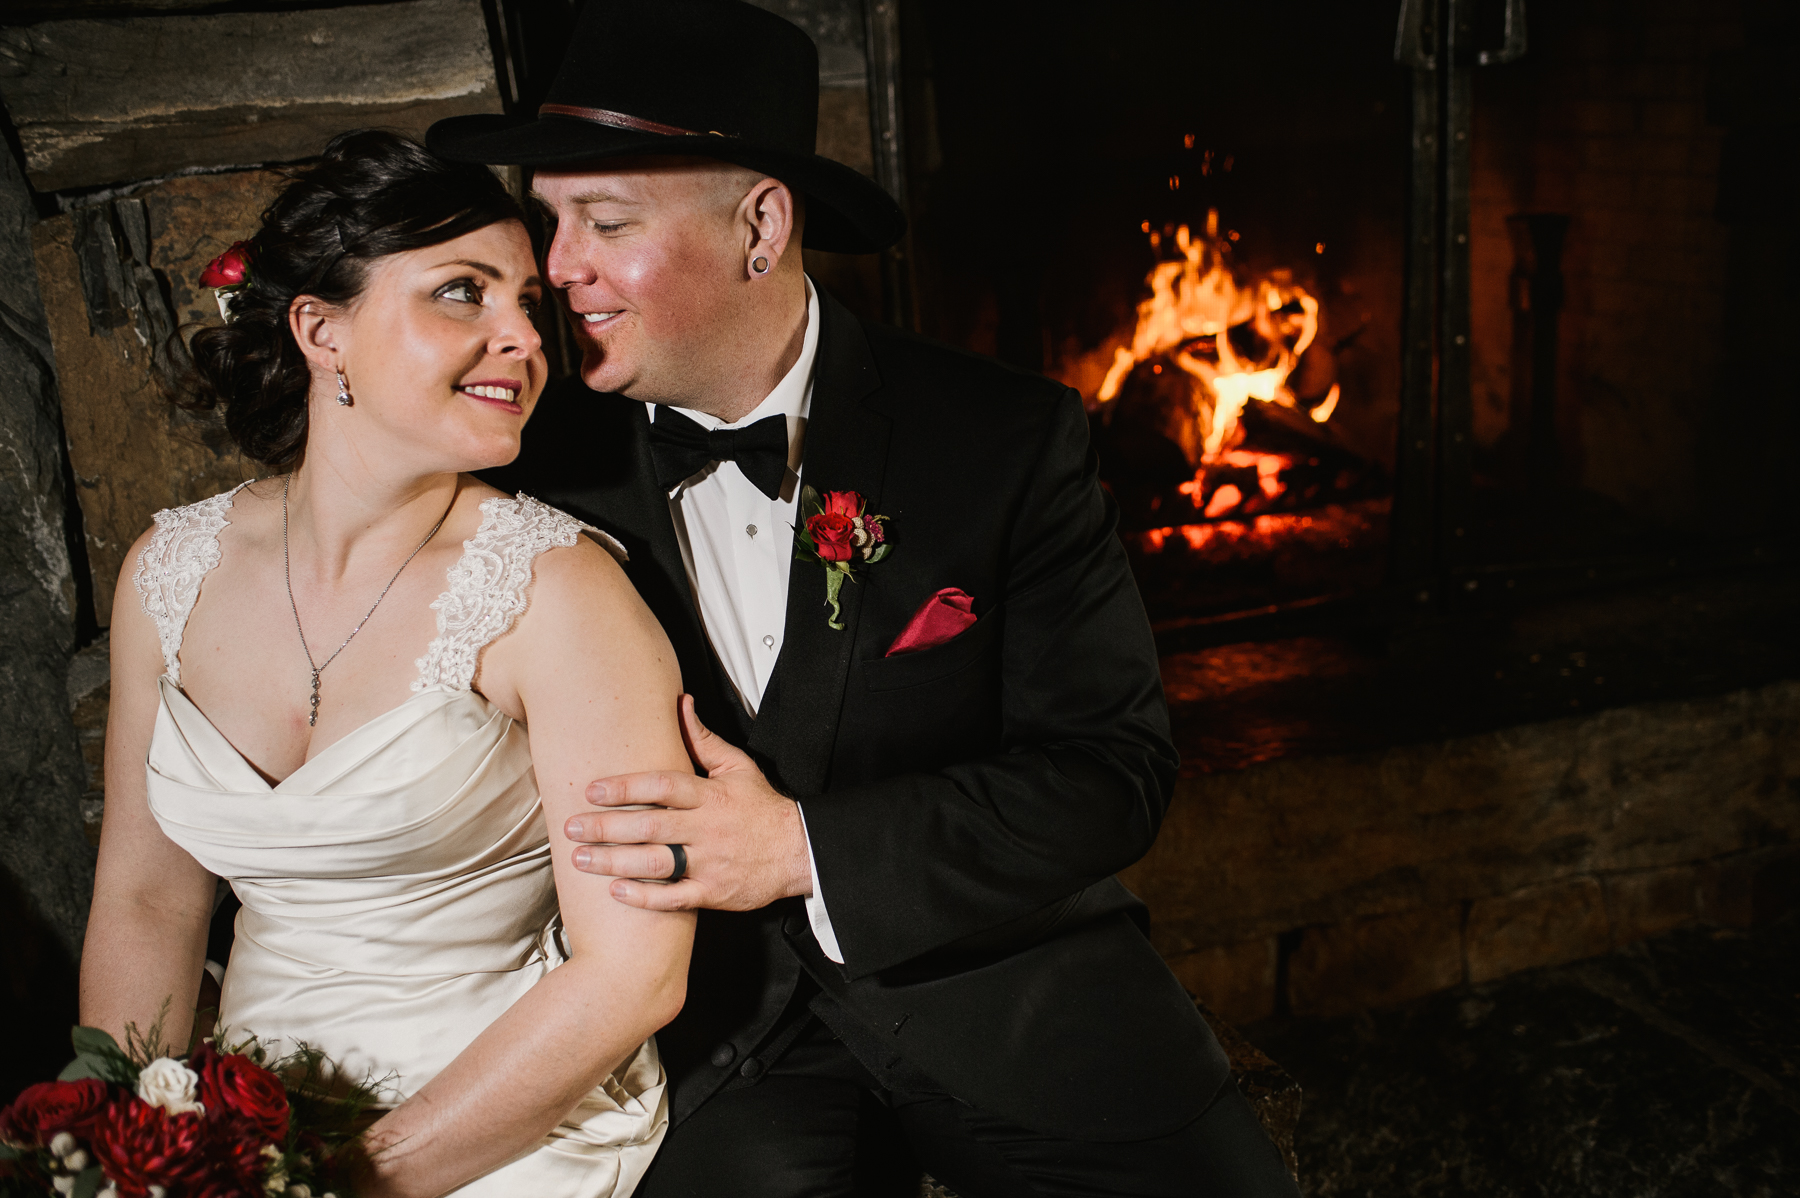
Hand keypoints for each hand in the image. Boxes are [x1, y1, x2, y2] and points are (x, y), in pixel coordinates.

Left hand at [564, 695, 812, 910]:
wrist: (799, 852)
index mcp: (710, 796)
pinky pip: (674, 898)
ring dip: (615, 862)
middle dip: (606, 827)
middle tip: (572, 827)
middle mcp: (707, 828)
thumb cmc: (763, 809)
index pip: (663, 786)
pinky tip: (618, 891)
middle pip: (651, 826)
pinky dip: (645, 897)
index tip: (593, 790)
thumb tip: (680, 704)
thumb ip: (703, 739)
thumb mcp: (738, 767)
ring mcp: (709, 862)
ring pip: (656, 863)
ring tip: (582, 859)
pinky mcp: (713, 892)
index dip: (626, 788)